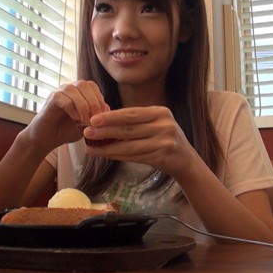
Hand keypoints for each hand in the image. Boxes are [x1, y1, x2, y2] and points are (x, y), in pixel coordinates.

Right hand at [23, 80, 108, 148]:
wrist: (47, 140)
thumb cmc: (66, 131)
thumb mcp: (86, 125)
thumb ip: (96, 116)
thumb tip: (108, 109)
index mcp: (78, 92)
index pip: (92, 86)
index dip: (99, 99)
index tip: (103, 116)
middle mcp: (69, 89)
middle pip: (84, 84)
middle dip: (93, 101)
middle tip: (95, 118)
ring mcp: (58, 92)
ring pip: (73, 89)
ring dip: (83, 105)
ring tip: (84, 120)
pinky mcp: (50, 100)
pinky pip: (62, 97)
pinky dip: (71, 108)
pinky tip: (74, 119)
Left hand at [83, 106, 198, 176]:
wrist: (185, 160)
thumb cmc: (164, 138)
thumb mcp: (155, 124)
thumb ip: (135, 122)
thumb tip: (103, 122)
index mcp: (160, 112)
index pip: (131, 113)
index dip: (111, 117)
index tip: (93, 119)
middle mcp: (164, 125)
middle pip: (129, 129)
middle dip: (105, 131)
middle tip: (87, 132)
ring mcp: (164, 142)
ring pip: (129, 146)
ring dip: (108, 148)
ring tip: (91, 148)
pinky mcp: (162, 157)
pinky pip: (134, 157)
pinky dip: (118, 156)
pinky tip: (106, 155)